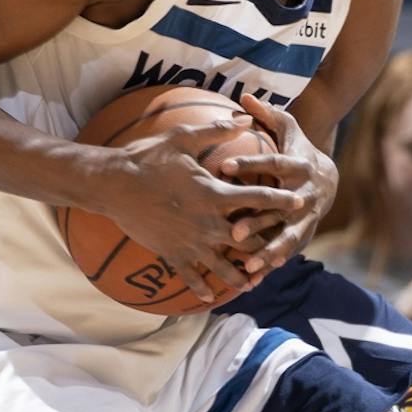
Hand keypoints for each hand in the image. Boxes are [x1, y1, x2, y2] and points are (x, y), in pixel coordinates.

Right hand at [102, 120, 300, 305]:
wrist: (111, 185)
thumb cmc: (146, 158)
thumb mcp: (183, 138)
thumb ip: (217, 129)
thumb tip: (246, 116)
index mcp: (216, 195)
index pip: (259, 199)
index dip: (282, 199)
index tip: (300, 201)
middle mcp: (209, 224)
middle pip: (251, 241)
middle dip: (269, 245)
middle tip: (283, 248)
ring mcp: (191, 243)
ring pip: (225, 268)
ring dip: (241, 275)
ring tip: (254, 281)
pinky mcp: (172, 255)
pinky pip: (191, 277)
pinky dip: (201, 287)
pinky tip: (209, 296)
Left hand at [219, 94, 336, 276]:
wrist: (329, 177)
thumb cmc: (298, 148)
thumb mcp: (288, 128)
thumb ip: (267, 114)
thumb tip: (245, 97)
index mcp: (298, 166)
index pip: (272, 164)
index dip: (250, 165)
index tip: (224, 167)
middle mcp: (304, 195)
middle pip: (279, 209)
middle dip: (258, 221)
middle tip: (234, 231)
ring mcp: (305, 217)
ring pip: (286, 237)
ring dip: (268, 253)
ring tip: (249, 266)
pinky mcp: (303, 233)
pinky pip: (286, 252)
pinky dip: (271, 265)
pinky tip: (253, 280)